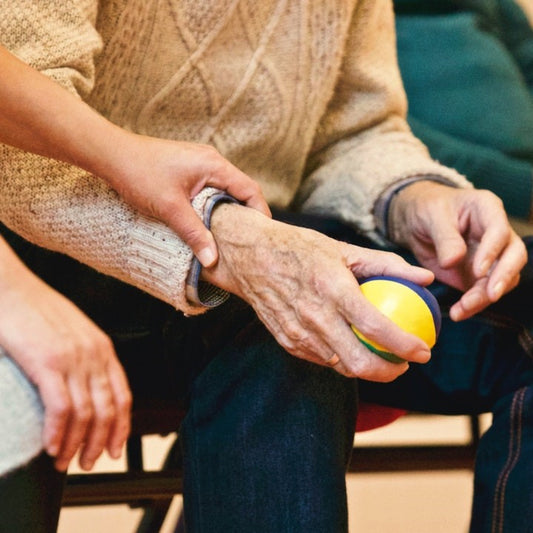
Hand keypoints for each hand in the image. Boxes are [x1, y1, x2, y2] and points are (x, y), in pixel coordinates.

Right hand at [0, 244, 131, 471]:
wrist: (13, 288)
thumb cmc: (38, 310)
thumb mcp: (74, 332)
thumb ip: (85, 358)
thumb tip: (84, 389)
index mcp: (103, 349)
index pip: (123, 396)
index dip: (121, 427)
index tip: (115, 449)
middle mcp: (94, 355)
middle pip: (108, 410)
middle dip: (100, 443)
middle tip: (89, 463)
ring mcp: (73, 359)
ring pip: (86, 414)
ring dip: (77, 444)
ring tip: (66, 462)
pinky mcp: (47, 363)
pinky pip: (61, 408)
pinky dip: (58, 433)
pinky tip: (51, 447)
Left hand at [95, 134, 270, 267]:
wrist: (111, 154)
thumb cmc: (139, 174)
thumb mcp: (170, 208)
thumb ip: (194, 233)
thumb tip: (212, 260)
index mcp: (214, 165)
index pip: (250, 190)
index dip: (260, 213)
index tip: (262, 236)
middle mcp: (211, 160)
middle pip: (241, 190)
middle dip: (246, 215)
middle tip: (248, 240)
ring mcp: (200, 163)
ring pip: (225, 190)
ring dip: (229, 211)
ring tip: (230, 235)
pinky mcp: (188, 168)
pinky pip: (211, 188)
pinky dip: (215, 205)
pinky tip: (208, 222)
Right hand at [202, 204, 435, 381]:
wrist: (251, 257)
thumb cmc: (300, 249)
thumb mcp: (344, 248)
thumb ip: (387, 264)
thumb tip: (425, 277)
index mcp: (332, 289)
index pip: (376, 327)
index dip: (405, 345)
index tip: (423, 351)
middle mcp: (314, 316)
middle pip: (359, 362)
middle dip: (389, 372)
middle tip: (404, 364)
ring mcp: (298, 333)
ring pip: (340, 366)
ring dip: (366, 368)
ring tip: (381, 357)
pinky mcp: (287, 341)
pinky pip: (321, 359)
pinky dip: (341, 359)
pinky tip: (351, 347)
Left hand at [389, 181, 526, 320]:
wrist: (416, 222)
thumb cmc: (428, 209)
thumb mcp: (432, 216)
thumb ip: (445, 238)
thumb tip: (453, 261)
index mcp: (487, 209)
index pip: (500, 231)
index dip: (492, 252)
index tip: (477, 270)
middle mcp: (497, 233)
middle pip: (514, 256)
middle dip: (503, 277)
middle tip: (490, 295)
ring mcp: (492, 256)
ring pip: (502, 279)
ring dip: (485, 297)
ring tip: (463, 308)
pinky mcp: (480, 275)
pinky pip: (483, 292)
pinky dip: (473, 305)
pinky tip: (459, 313)